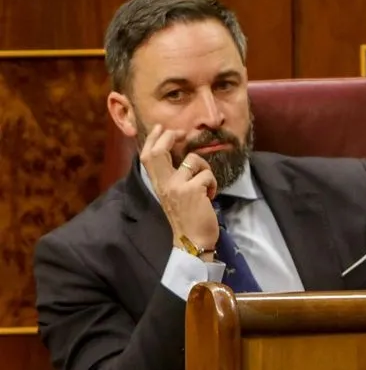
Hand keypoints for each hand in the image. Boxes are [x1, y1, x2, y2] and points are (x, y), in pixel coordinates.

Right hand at [140, 124, 218, 259]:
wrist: (193, 241)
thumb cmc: (188, 218)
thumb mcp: (175, 196)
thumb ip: (174, 178)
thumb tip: (182, 159)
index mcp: (158, 185)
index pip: (148, 157)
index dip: (153, 139)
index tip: (160, 128)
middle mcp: (163, 184)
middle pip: (158, 151)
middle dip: (169, 136)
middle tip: (181, 133)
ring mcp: (177, 186)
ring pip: (193, 159)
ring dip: (205, 169)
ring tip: (205, 186)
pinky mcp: (192, 190)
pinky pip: (208, 174)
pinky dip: (213, 184)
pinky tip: (210, 197)